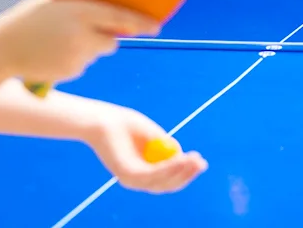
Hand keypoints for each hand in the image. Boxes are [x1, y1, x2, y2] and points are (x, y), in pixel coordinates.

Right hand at [0, 0, 160, 86]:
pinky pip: (83, 64)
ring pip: (97, 52)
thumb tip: (107, 2)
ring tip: (58, 41)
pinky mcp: (72, 72)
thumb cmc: (27, 20)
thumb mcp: (52, 2)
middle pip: (112, 40)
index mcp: (78, 10)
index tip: (156, 26)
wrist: (2, 49)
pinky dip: (74, 59)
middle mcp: (81, 33)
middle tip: (84, 31)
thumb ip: (79, 3)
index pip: (118, 16)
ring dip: (87, 47)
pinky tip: (53, 54)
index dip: (140, 22)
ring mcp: (77, 55)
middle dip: (105, 36)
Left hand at [83, 103, 207, 193]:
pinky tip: (181, 159)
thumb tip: (178, 151)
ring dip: (181, 171)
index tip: (200, 162)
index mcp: (142, 171)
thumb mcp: (150, 134)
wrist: (101, 119)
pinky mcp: (127, 174)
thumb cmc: (123, 123)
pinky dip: (168, 167)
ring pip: (162, 181)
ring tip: (195, 159)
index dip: (185, 173)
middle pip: (167, 184)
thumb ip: (163, 144)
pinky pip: (153, 174)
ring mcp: (131, 179)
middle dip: (187, 174)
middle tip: (201, 162)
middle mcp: (136, 179)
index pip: (167, 179)